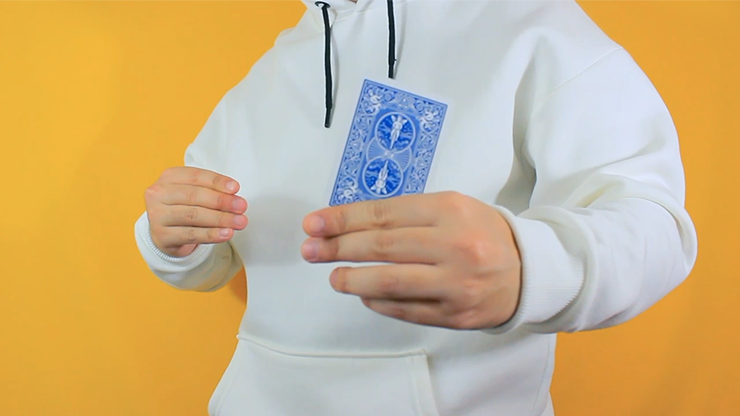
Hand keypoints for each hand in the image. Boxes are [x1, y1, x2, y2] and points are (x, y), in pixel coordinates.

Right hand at [144, 167, 247, 257]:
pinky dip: (211, 234)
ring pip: (193, 215)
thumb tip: (234, 196)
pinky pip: (190, 235)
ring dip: (220, 219)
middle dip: (222, 201)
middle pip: (194, 196)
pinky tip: (226, 233)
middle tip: (242, 206)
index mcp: (168, 177)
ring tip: (239, 222)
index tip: (236, 188)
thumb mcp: (194, 194)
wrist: (164, 233)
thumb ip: (211, 191)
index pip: (195, 176)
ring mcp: (157, 215)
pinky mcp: (161, 236)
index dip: (217, 182)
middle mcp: (158, 194)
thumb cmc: (183, 207)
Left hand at [300, 192, 521, 329]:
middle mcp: (454, 246)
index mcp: (450, 210)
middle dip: (338, 248)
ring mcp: (455, 283)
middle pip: (381, 247)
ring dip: (352, 279)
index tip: (314, 224)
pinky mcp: (455, 314)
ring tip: (334, 277)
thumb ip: (406, 214)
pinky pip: (405, 309)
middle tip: (310, 250)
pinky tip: (364, 294)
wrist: (528, 270)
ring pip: (389, 282)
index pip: (384, 214)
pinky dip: (378, 302)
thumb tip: (349, 226)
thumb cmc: (480, 233)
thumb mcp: (450, 207)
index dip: (343, 219)